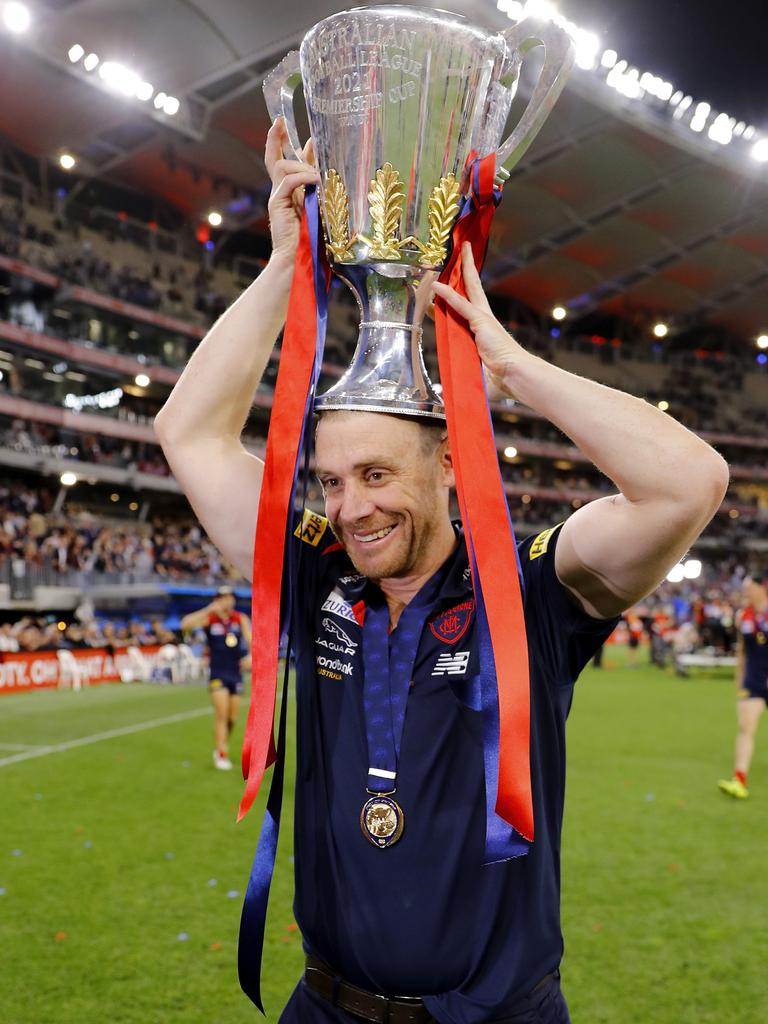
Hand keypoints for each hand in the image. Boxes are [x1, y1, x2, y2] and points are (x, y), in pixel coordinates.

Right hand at [265, 117, 319, 265]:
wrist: (301, 261)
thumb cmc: (315, 240)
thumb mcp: (322, 207)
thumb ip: (321, 187)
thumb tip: (326, 168)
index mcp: (292, 193)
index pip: (285, 161)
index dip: (284, 142)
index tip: (285, 124)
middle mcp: (282, 192)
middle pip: (274, 159)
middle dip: (276, 138)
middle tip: (279, 121)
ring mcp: (278, 197)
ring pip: (284, 166)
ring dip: (303, 166)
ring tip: (318, 177)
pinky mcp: (277, 204)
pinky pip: (288, 181)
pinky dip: (302, 178)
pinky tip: (315, 181)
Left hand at [432, 242, 526, 395]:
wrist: (516, 377)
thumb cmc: (502, 379)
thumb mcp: (477, 377)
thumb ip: (464, 380)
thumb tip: (447, 398)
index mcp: (483, 330)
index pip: (464, 307)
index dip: (452, 295)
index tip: (441, 287)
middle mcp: (483, 320)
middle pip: (471, 287)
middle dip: (465, 268)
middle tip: (461, 250)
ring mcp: (482, 319)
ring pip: (468, 288)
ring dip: (461, 268)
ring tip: (458, 248)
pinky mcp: (481, 322)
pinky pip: (460, 306)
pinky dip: (447, 296)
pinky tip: (436, 286)